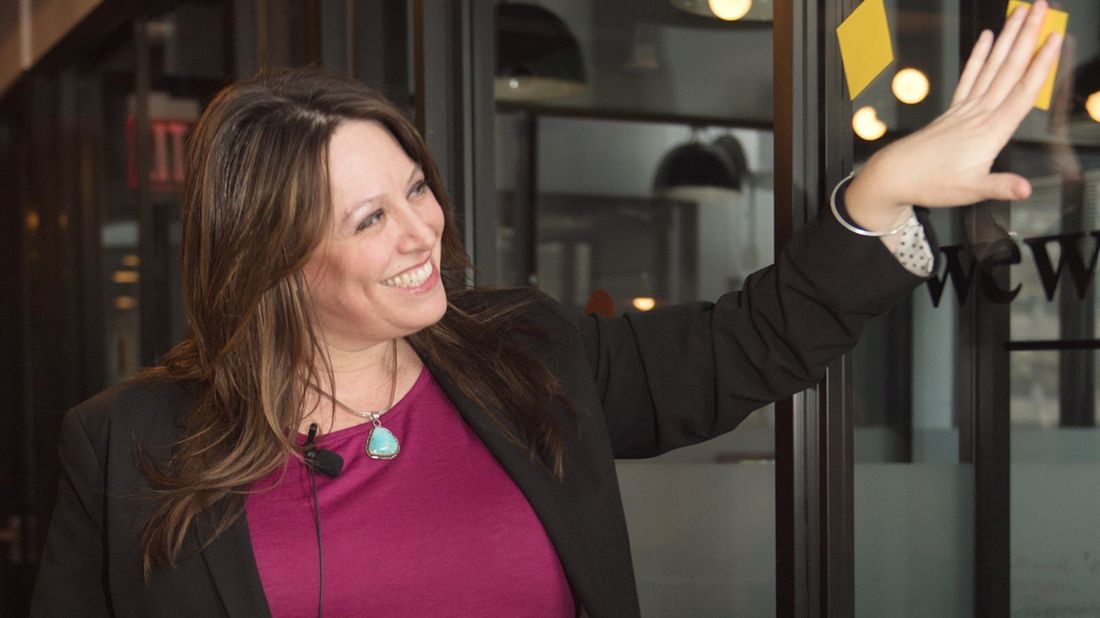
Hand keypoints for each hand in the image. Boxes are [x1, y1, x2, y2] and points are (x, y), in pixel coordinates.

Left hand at [846, 0, 1064, 232]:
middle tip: (1040, 6)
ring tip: (1020, 12)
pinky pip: (969, 76)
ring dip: (1008, 37)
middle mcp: (979, 114)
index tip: (1054, 38)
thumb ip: (1000, 186)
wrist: (894, 176)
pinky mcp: (953, 110)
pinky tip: (987, 37)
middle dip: (1027, 36)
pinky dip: (980, 55)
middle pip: (1009, 68)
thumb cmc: (931, 184)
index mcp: (991, 131)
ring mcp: (965, 109)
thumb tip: (1025, 188)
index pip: (1022, 92)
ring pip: (993, 66)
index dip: (1040, 64)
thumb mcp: (970, 191)